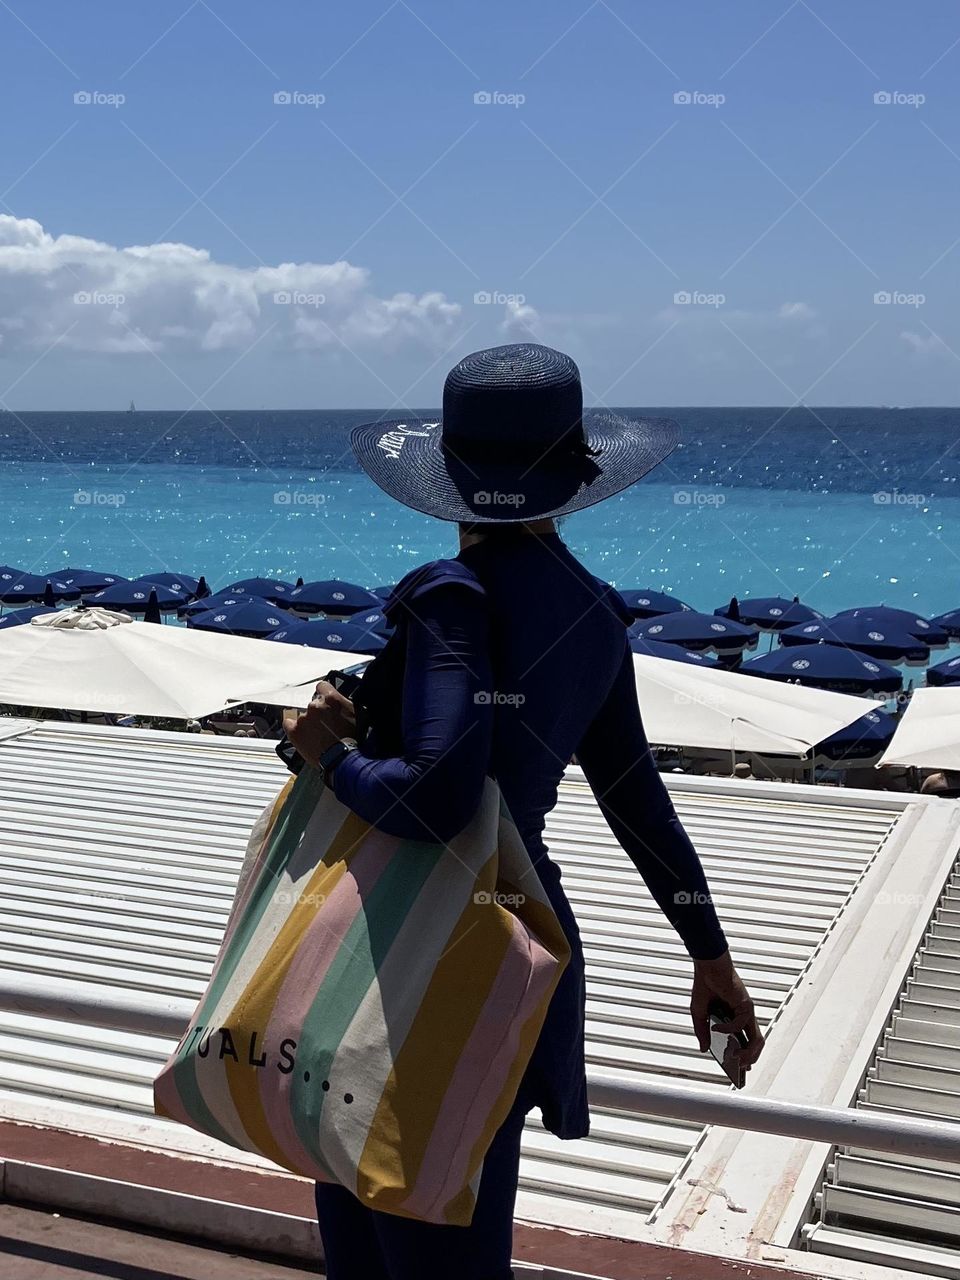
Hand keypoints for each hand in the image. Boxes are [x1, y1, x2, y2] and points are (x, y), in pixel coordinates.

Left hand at [282, 681, 356, 767]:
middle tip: (328, 725)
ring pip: (304, 716)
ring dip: (310, 723)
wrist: (343, 760)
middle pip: (314, 704)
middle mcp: (315, 705)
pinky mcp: (294, 731)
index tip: (326, 700)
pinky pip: (288, 724)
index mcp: (331, 698)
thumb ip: (346, 703)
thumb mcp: (358, 715)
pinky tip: (301, 733)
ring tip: (319, 736)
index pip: (322, 686)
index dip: (324, 694)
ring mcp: (303, 718)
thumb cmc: (353, 740)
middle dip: (320, 712)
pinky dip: (293, 727)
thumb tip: (342, 699)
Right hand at [690, 950, 764, 1071]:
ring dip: (748, 1053)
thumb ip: (701, 1032)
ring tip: (736, 1060)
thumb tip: (703, 1049)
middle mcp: (744, 1018)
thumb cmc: (705, 985)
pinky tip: (716, 1029)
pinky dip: (727, 1030)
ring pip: (757, 1040)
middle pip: (754, 1045)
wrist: (708, 966)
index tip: (740, 1074)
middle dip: (749, 1060)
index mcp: (734, 1020)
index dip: (744, 1059)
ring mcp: (746, 1013)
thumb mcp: (699, 1013)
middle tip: (740, 1071)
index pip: (744, 1044)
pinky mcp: (745, 1006)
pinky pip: (740, 1024)